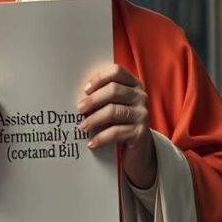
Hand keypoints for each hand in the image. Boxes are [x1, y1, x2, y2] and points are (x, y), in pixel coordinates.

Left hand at [76, 65, 154, 188]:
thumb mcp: (114, 105)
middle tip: (79, 109)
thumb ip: (102, 96)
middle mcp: (140, 97)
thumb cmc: (119, 123)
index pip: (116, 72)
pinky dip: (101, 138)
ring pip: (113, 111)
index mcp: (134, 85)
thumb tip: (79, 96)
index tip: (85, 89)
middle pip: (114, 90)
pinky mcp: (140, 133)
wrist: (138, 149)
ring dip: (94, 119)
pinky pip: (116, 132)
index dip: (99, 78)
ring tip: (82, 126)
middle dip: (93, 99)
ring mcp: (142, 114)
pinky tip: (91, 143)